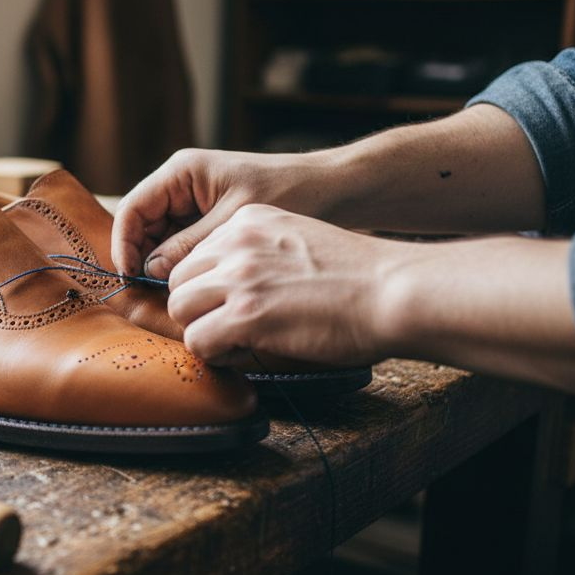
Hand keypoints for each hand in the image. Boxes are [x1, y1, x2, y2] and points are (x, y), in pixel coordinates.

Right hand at [111, 148, 339, 280]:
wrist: (336, 190)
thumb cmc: (292, 193)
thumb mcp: (235, 223)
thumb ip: (189, 245)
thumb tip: (150, 271)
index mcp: (182, 172)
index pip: (133, 208)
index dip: (124, 244)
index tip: (130, 277)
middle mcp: (182, 185)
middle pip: (142, 226)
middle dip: (143, 258)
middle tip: (151, 294)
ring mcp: (195, 204)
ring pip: (160, 240)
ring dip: (163, 266)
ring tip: (174, 295)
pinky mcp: (210, 222)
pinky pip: (183, 246)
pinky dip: (184, 267)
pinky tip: (194, 288)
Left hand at [165, 204, 395, 367]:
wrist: (396, 290)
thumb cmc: (358, 277)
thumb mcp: (297, 242)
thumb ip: (258, 254)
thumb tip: (228, 287)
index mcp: (249, 220)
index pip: (196, 255)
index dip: (209, 287)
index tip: (234, 303)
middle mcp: (237, 241)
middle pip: (178, 280)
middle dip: (198, 308)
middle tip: (230, 326)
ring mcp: (238, 276)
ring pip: (179, 308)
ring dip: (203, 330)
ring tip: (238, 340)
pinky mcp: (245, 313)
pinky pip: (197, 340)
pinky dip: (216, 354)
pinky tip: (247, 351)